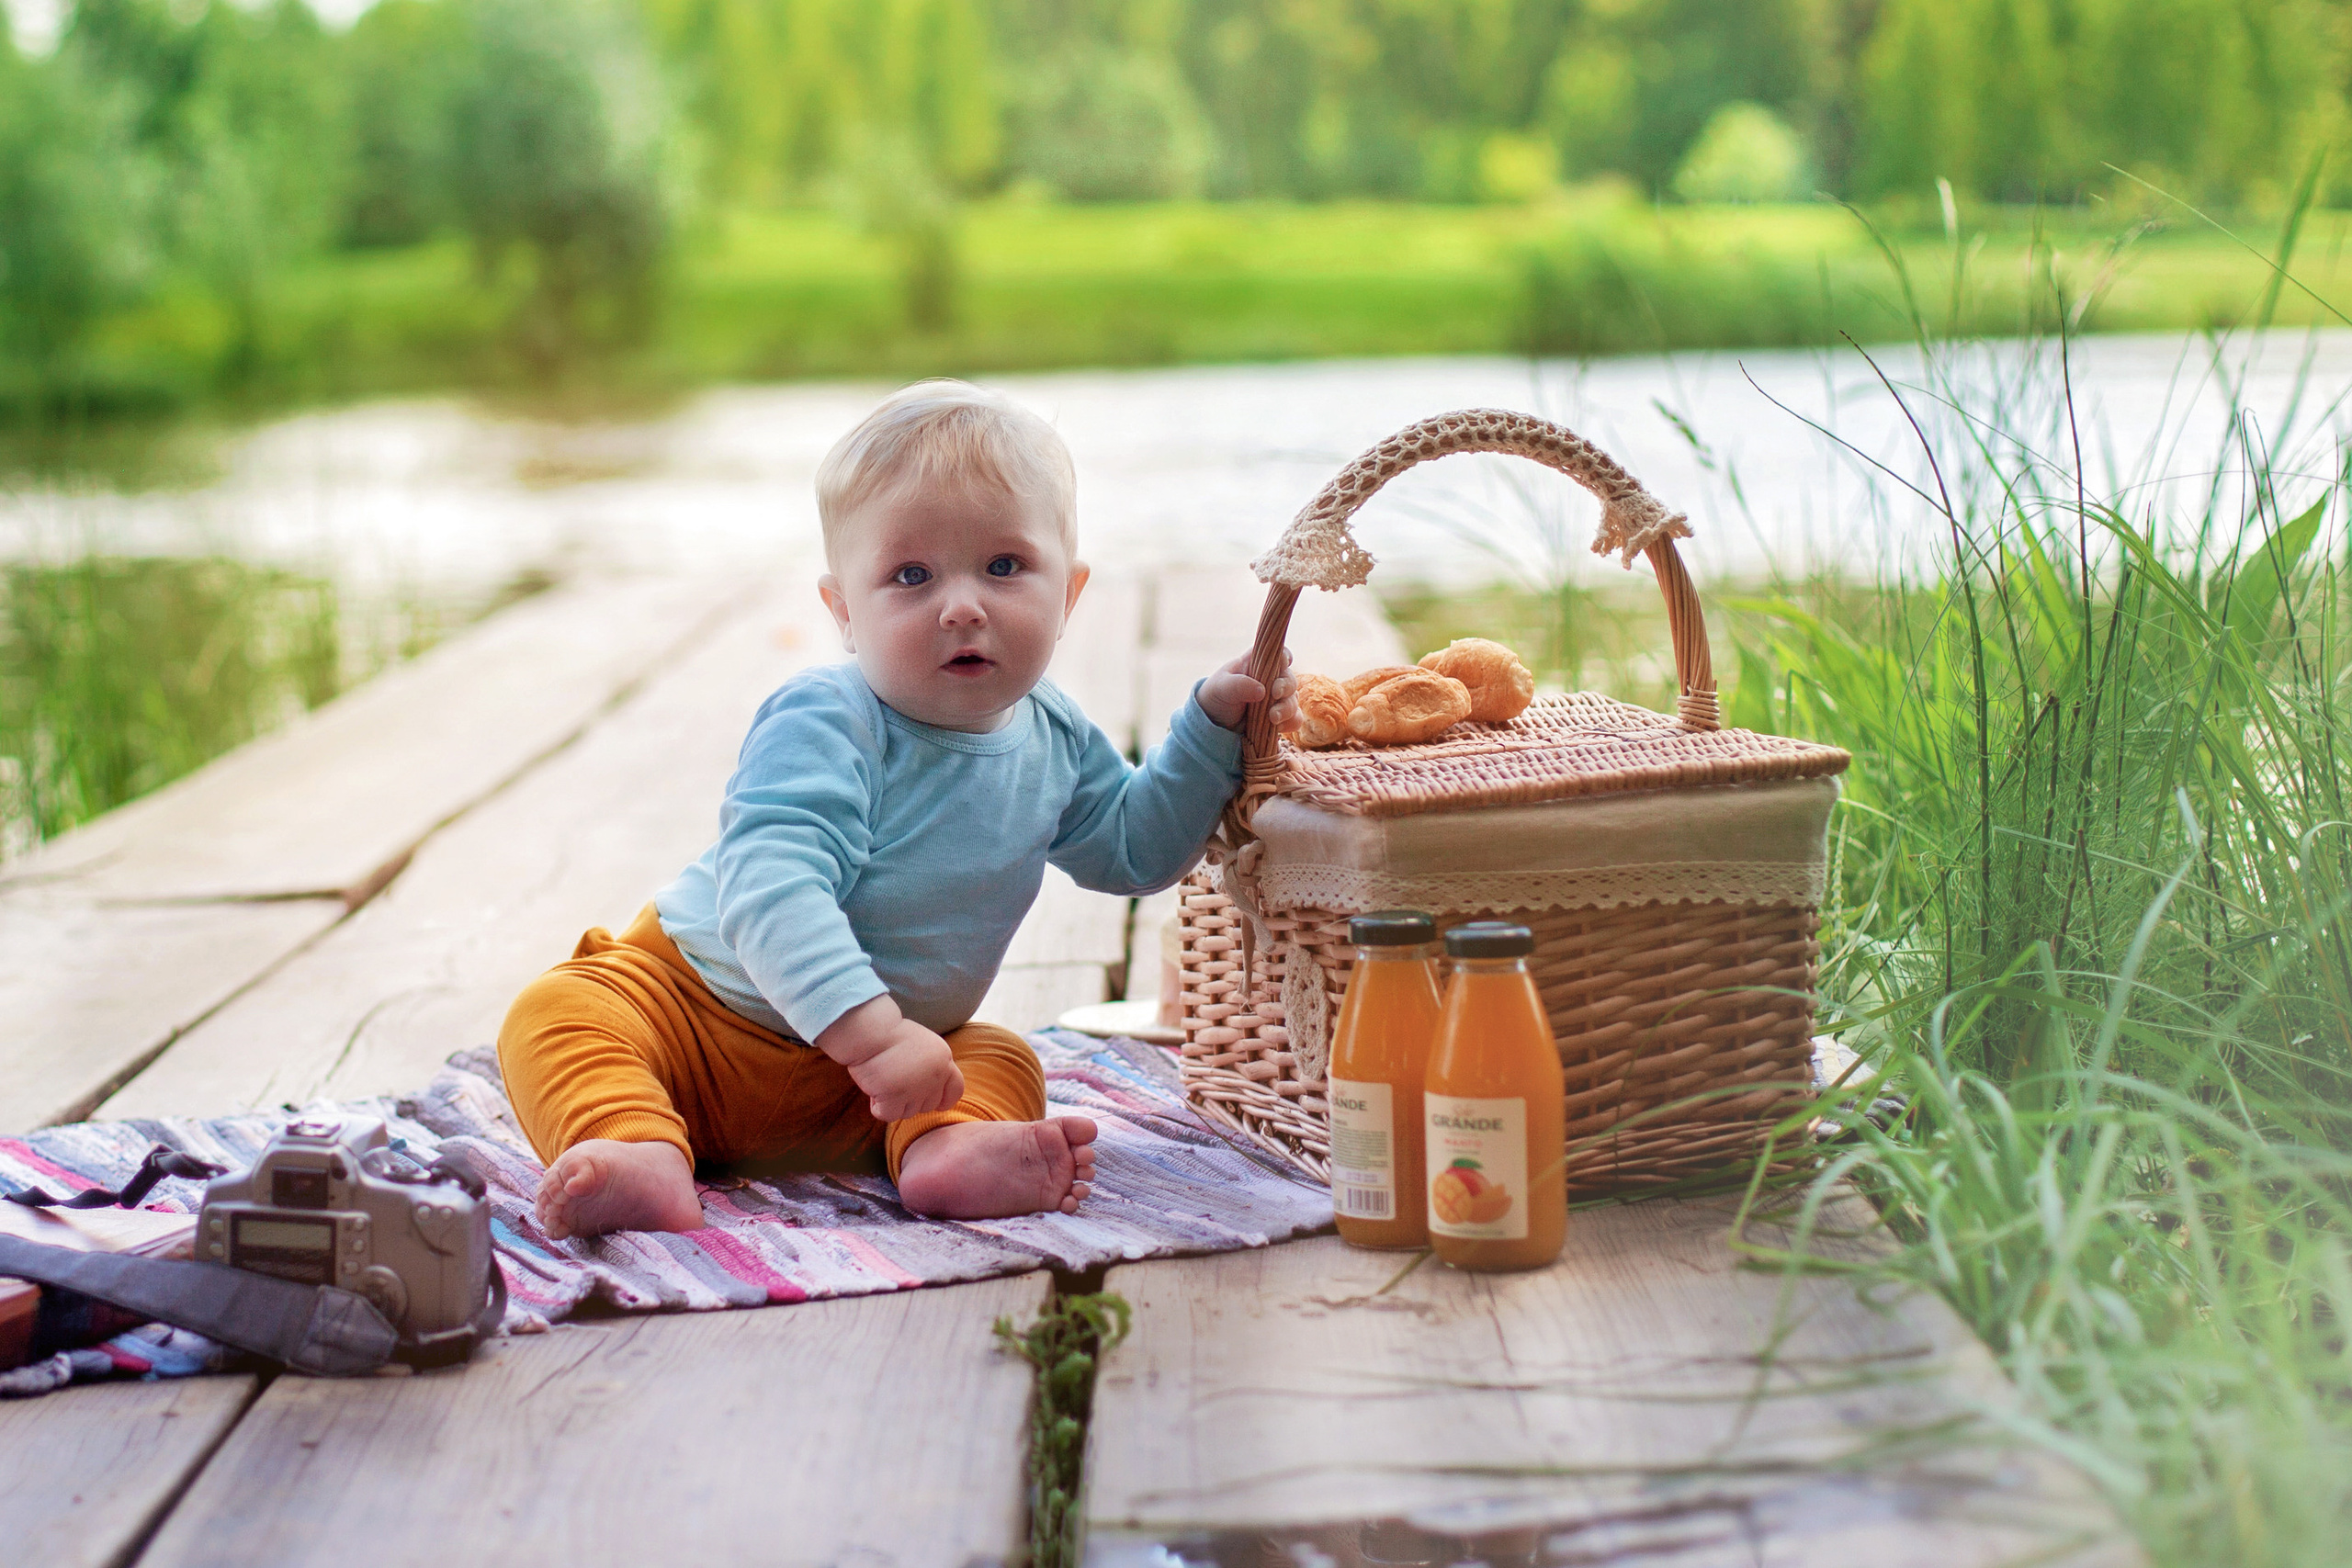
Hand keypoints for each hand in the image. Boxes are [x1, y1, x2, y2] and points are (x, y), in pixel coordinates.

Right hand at [816, 996, 965, 1121]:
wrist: (869, 1030)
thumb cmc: (889, 1034)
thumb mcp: (922, 1044)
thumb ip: (930, 1065)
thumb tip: (928, 1089)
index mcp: (944, 1059)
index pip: (955, 1090)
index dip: (943, 1100)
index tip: (935, 1104)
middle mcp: (935, 1076)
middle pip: (928, 1106)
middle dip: (910, 1099)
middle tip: (892, 1080)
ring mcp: (917, 1088)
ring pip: (907, 1112)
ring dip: (892, 1101)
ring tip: (882, 1078)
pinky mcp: (895, 1097)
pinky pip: (888, 1115)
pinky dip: (878, 1106)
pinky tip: (873, 1087)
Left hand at [1196, 647, 1297, 732]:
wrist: (1213, 723)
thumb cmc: (1216, 696)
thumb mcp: (1221, 687)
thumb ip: (1239, 685)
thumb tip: (1262, 691)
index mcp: (1258, 663)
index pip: (1279, 653)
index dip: (1284, 657)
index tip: (1282, 665)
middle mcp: (1271, 679)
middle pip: (1290, 678)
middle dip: (1285, 687)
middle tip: (1275, 694)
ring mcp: (1277, 699)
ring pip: (1294, 700)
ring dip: (1287, 708)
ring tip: (1272, 717)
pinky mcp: (1280, 718)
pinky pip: (1295, 719)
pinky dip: (1289, 722)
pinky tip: (1277, 727)